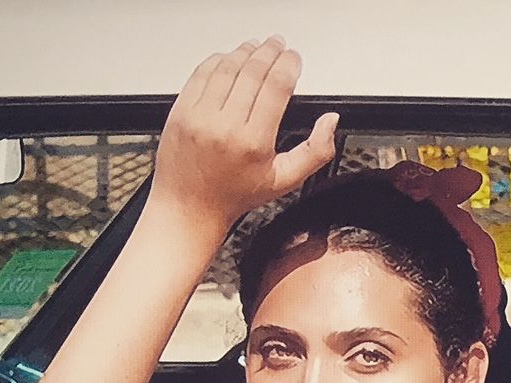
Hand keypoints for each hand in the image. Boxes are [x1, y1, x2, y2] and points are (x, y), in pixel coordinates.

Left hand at [146, 36, 339, 239]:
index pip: (276, 86)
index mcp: (253, 142)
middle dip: (269, 52)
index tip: (293, 59)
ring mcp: (199, 116)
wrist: (189, 208)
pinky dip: (218, 60)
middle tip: (278, 46)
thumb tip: (330, 121)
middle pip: (253, 71)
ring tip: (256, 48)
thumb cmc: (233, 196)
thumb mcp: (283, 181)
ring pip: (227, 67)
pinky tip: (229, 59)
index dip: (288, 64)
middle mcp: (224, 126)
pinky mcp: (180, 111)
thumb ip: (314, 152)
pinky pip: (201, 73)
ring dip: (245, 51)